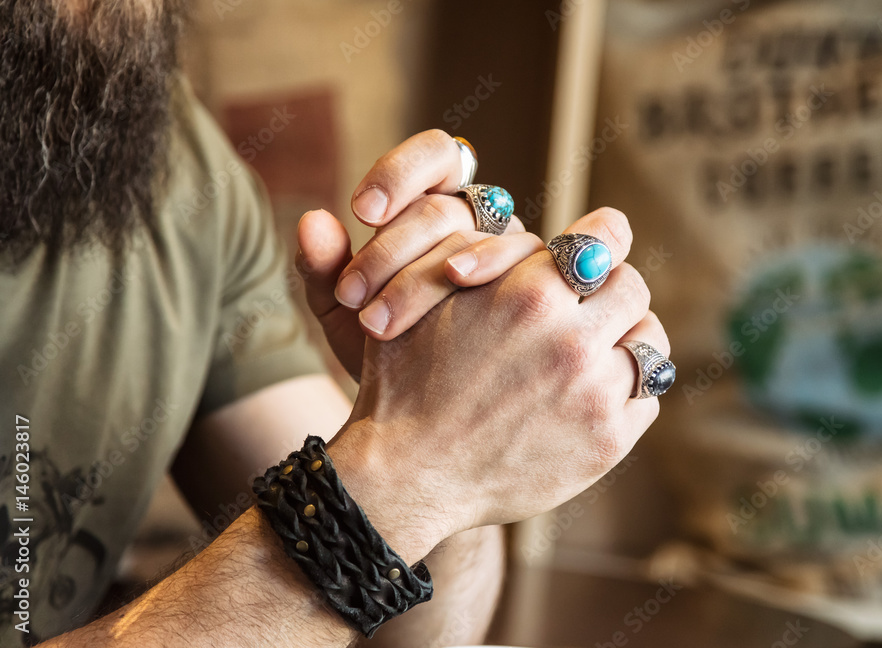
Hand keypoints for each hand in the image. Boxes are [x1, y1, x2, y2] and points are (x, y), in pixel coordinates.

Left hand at [297, 130, 543, 375]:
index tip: (361, 210)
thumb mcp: (345, 317)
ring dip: (424, 276)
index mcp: (437, 208)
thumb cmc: (385, 355)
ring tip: (379, 322)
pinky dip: (486, 277)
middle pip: (446, 208)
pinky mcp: (541, 289)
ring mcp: (516, 255)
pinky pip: (525, 270)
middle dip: (389, 250)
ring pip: (481, 238)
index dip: (402, 171)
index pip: (438, 155)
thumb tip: (311, 222)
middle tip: (350, 296)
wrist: (423, 417)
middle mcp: (483, 222)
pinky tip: (455, 303)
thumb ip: (325, 271)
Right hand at [326, 208, 670, 563]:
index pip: (606, 236)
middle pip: (632, 288)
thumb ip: (485, 257)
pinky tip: (594, 396)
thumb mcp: (429, 300)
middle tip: (590, 309)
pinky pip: (649, 396)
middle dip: (611, 292)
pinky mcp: (607, 440)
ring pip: (650, 341)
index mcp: (529, 294)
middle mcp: (572, 340)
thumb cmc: (406, 383)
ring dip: (628, 339)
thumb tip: (535, 234)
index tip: (598, 248)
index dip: (603, 237)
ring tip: (600, 351)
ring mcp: (594, 393)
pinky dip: (629, 391)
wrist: (409, 473)